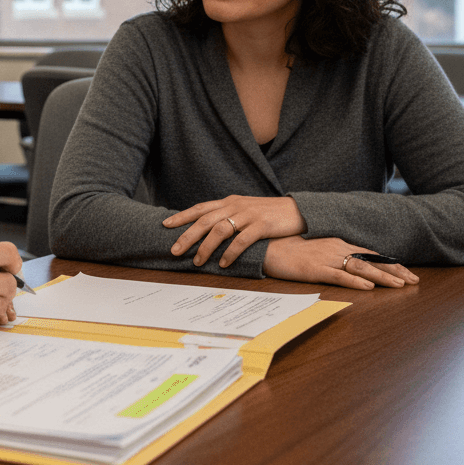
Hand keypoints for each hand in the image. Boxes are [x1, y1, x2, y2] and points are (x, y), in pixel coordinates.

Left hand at [164, 195, 307, 267]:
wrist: (298, 210)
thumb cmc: (269, 213)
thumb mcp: (245, 209)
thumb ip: (228, 215)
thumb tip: (209, 229)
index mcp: (229, 201)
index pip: (200, 208)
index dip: (182, 216)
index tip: (165, 224)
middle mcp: (235, 206)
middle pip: (205, 220)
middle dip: (187, 235)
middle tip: (174, 250)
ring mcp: (248, 215)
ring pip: (220, 230)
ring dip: (206, 247)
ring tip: (197, 261)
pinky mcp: (262, 225)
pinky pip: (242, 240)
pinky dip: (230, 252)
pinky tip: (224, 263)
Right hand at [263, 236, 419, 289]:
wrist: (267, 246)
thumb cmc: (289, 247)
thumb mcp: (316, 249)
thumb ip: (333, 253)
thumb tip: (349, 263)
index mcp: (337, 244)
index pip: (369, 254)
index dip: (390, 263)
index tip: (407, 272)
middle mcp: (336, 249)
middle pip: (371, 261)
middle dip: (394, 271)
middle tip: (414, 280)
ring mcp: (326, 259)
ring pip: (360, 269)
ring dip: (382, 277)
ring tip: (400, 285)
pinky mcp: (315, 270)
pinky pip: (339, 276)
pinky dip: (355, 282)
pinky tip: (369, 288)